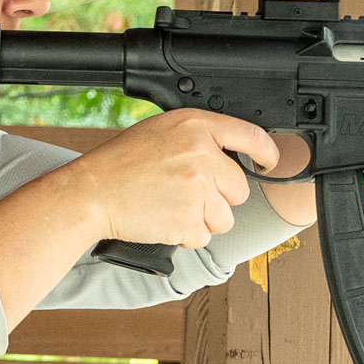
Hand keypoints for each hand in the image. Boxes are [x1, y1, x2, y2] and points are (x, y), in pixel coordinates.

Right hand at [62, 109, 280, 248]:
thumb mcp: (162, 131)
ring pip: (225, 218)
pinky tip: (164, 219)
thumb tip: (231, 153)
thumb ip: (199, 137)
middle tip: (185, 193)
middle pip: (240, 189)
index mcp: (195, 126)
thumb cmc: (122, 163)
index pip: (251, 136)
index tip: (271, 162)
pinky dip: (186, 235)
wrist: (92, 192)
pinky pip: (204, 237)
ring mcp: (196, 188)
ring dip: (203, 220)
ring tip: (172, 206)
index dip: (268, 153)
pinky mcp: (188, 219)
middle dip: (218, 198)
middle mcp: (201, 154)